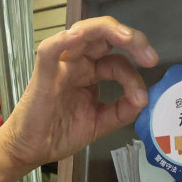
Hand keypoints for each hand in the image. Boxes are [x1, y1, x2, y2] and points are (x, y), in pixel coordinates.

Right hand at [2, 17, 159, 168]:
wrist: (31, 151)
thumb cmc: (58, 134)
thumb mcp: (99, 123)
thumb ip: (121, 111)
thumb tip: (144, 99)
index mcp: (91, 73)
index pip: (118, 63)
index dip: (135, 76)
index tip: (143, 98)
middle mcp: (78, 63)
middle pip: (106, 37)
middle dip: (132, 41)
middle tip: (150, 57)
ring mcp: (61, 65)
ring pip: (84, 33)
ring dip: (108, 30)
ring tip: (129, 40)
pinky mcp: (43, 73)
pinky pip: (51, 50)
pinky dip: (63, 40)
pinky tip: (77, 36)